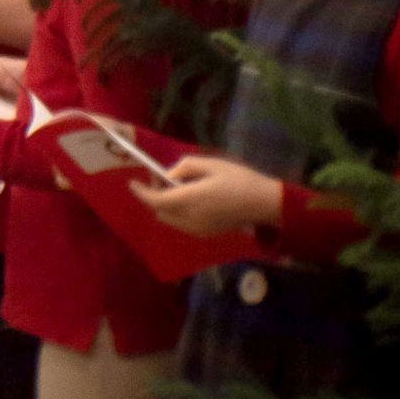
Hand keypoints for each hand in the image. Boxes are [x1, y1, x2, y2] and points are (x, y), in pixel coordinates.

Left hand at [137, 155, 282, 236]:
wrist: (265, 204)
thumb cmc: (240, 180)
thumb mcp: (212, 164)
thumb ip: (185, 167)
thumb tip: (169, 175)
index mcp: (190, 199)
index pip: (156, 201)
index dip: (141, 193)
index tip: (133, 182)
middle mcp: (191, 218)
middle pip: (160, 211)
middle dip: (155, 196)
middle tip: (163, 179)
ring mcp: (199, 229)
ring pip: (170, 219)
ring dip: (167, 205)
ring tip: (179, 188)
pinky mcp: (207, 234)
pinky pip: (182, 224)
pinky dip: (178, 213)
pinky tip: (192, 200)